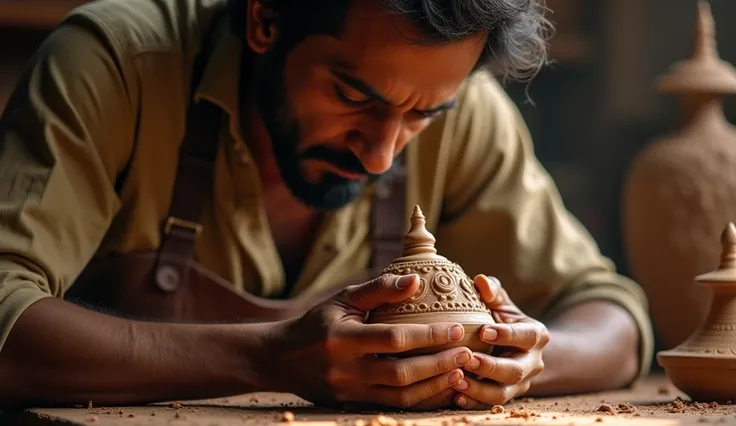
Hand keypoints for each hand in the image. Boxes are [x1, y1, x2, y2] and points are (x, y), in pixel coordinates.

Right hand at [262, 274, 472, 409]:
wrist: (281, 358)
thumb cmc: (317, 322)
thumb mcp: (343, 298)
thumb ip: (380, 289)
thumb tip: (417, 281)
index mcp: (343, 338)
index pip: (394, 338)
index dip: (429, 336)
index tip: (457, 329)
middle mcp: (345, 369)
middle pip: (402, 373)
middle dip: (439, 364)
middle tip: (467, 354)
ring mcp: (348, 392)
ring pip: (400, 396)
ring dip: (434, 386)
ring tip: (459, 373)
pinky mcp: (351, 405)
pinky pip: (392, 407)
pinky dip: (420, 399)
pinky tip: (439, 388)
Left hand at [451, 275, 548, 408]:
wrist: (513, 347)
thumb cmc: (501, 318)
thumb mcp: (501, 303)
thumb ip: (492, 292)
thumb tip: (480, 280)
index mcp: (535, 335)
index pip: (525, 336)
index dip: (506, 334)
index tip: (483, 331)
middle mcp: (532, 363)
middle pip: (515, 370)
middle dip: (490, 366)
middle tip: (467, 359)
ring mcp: (520, 384)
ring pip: (502, 393)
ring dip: (479, 389)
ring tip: (456, 381)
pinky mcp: (505, 398)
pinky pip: (489, 405)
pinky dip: (472, 402)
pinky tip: (455, 397)